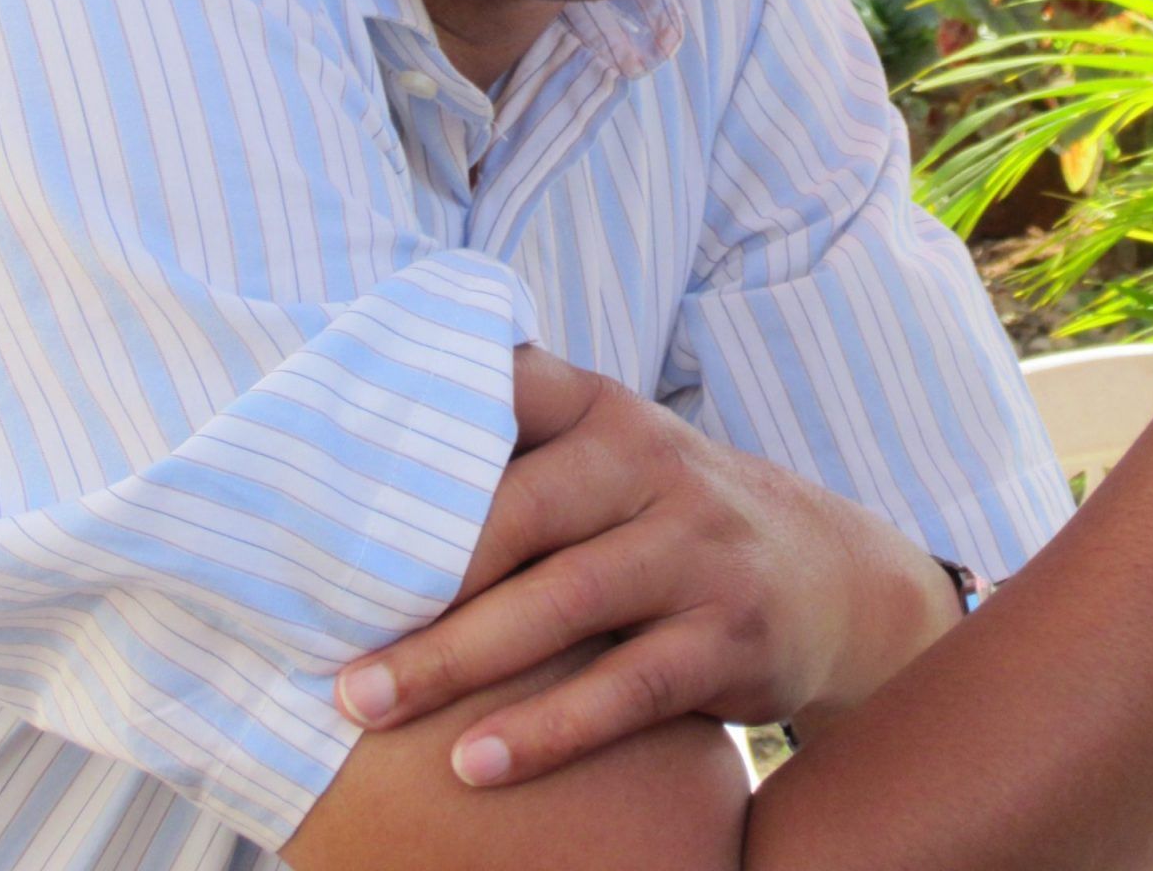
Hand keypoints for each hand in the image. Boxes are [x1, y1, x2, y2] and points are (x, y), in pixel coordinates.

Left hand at [333, 345, 956, 786]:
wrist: (831, 577)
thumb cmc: (667, 518)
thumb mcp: (613, 455)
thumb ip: (519, 447)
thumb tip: (357, 461)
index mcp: (606, 412)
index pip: (506, 389)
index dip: (419, 422)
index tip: (325, 480)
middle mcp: (653, 465)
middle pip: (518, 512)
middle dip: (414, 573)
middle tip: (321, 626)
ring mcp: (697, 550)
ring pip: (563, 602)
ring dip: (455, 657)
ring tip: (363, 703)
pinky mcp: (728, 638)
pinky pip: (626, 689)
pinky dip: (547, 729)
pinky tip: (473, 764)